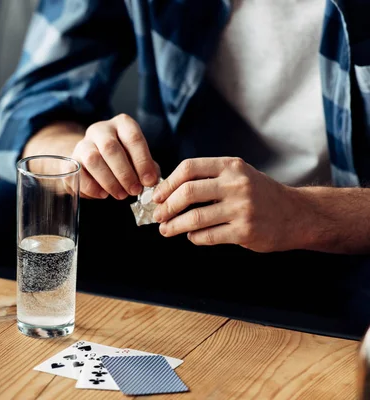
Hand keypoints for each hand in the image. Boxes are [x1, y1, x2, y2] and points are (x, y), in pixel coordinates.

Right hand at [71, 114, 158, 198]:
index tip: (149, 181)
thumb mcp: (138, 158)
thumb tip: (151, 180)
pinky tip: (103, 194)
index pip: (133, 138)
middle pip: (110, 148)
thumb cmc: (122, 159)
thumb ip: (147, 167)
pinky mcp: (70, 160)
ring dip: (109, 181)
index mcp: (122, 124)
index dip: (142, 161)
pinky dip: (91, 187)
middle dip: (125, 173)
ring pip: (92, 159)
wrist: (93, 158)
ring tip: (121, 194)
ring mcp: (83, 143)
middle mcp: (100, 130)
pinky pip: (77, 173)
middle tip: (134, 190)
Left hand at [151, 157, 304, 252]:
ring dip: (174, 226)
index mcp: (231, 166)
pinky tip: (191, 236)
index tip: (157, 195)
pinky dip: (194, 238)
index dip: (168, 183)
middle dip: (166, 207)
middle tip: (158, 216)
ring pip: (194, 218)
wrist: (297, 214)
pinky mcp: (245, 231)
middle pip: (188, 192)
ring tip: (166, 230)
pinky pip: (208, 236)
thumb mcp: (238, 175)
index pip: (189, 168)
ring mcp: (242, 208)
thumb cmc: (260, 194)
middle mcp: (237, 184)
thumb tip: (168, 190)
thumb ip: (209, 178)